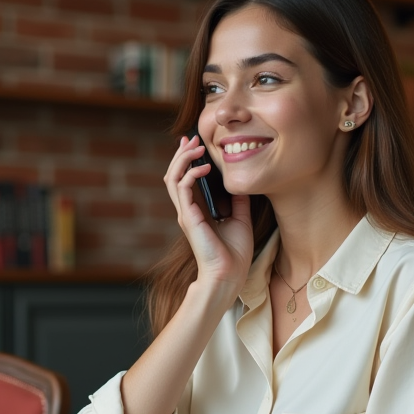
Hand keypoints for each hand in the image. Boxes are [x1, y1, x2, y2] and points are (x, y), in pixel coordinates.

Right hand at [163, 136, 252, 295]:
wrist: (230, 274)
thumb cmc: (234, 253)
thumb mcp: (241, 218)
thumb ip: (238, 201)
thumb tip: (240, 183)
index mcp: (197, 210)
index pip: (185, 179)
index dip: (187, 160)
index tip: (194, 144)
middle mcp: (187, 210)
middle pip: (174, 174)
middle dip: (181, 154)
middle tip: (190, 138)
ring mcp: (185, 213)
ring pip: (173, 178)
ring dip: (182, 159)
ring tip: (194, 147)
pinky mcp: (188, 217)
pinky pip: (182, 188)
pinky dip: (190, 174)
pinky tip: (203, 167)